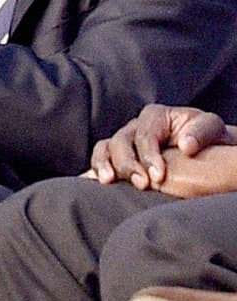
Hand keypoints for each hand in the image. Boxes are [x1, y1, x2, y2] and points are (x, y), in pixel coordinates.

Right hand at [89, 104, 232, 189]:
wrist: (204, 151)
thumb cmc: (208, 139)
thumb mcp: (212, 128)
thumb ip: (201, 132)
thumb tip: (186, 146)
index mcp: (155, 116)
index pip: (144, 135)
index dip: (149, 156)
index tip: (159, 176)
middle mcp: (134, 127)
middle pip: (119, 142)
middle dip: (127, 164)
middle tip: (141, 184)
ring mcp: (123, 142)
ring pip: (103, 149)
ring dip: (103, 165)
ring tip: (108, 181)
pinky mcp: (117, 158)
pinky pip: (99, 162)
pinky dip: (91, 171)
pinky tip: (87, 182)